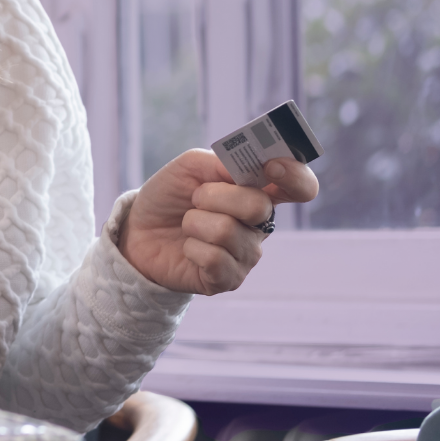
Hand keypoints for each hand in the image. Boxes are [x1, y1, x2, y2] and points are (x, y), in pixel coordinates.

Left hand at [118, 149, 319, 294]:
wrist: (138, 229)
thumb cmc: (169, 196)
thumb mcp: (190, 166)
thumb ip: (222, 161)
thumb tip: (251, 167)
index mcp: (258, 191)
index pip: (301, 186)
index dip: (294, 175)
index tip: (271, 167)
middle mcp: (260, 225)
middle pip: (257, 206)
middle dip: (214, 195)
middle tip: (196, 198)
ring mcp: (247, 254)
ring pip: (228, 231)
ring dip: (195, 222)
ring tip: (187, 223)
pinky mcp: (229, 279)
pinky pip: (216, 259)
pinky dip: (192, 247)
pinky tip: (188, 247)